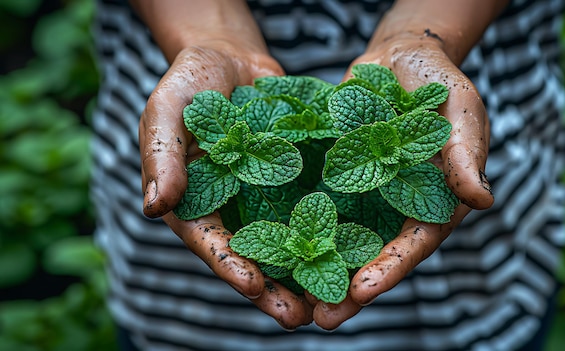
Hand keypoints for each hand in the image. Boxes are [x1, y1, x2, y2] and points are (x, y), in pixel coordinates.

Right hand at [139, 43, 313, 329]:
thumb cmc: (191, 83)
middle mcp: (231, 209)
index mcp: (194, 202)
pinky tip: (352, 250)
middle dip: (273, 289)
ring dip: (305, 272)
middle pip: (252, 255)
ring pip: (286, 241)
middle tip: (301, 318)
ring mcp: (263, 197)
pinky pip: (309, 207)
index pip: (211, 241)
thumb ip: (162, 156)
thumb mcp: (166, 110)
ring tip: (332, 300)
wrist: (231, 59)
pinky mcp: (292, 181)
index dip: (230, 265)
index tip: (254, 286)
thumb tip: (155, 208)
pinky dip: (328, 229)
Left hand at [312, 37, 493, 329]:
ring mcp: (366, 193)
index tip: (362, 292)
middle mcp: (398, 205)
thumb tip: (481, 200)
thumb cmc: (438, 81)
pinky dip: (299, 225)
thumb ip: (466, 152)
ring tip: (291, 298)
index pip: (415, 242)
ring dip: (319, 268)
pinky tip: (273, 246)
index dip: (391, 268)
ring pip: (343, 238)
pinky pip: (318, 203)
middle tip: (322, 319)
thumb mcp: (460, 109)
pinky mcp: (338, 175)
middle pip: (375, 253)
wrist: (399, 58)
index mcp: (435, 199)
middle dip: (350, 289)